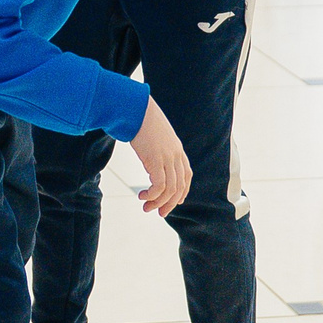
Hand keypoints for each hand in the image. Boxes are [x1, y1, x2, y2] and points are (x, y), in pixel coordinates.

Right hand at [129, 98, 190, 216]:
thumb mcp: (154, 135)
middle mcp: (176, 155)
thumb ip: (156, 146)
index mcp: (177, 150)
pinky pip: (159, 185)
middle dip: (170, 203)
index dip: (182, 192)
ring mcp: (167, 158)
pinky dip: (153, 195)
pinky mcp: (156, 160)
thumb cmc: (140, 119)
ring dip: (158, 202)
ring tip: (146, 207)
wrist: (135, 109)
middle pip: (179, 187)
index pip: (186, 176)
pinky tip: (143, 195)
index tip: (172, 202)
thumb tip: (148, 151)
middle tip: (159, 213)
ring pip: (169, 189)